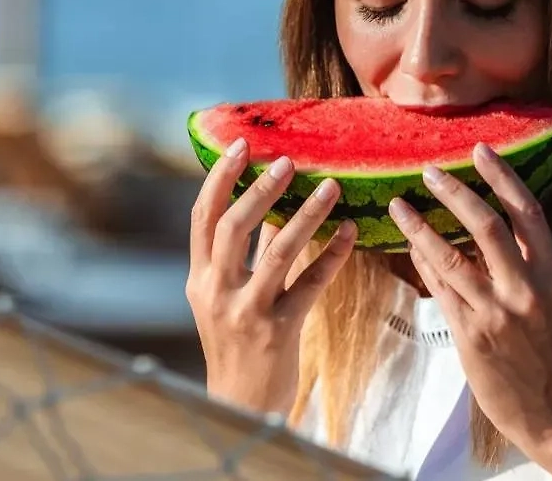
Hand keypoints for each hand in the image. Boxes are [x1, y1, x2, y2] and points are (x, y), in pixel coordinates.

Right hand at [186, 137, 356, 415]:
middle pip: (234, 227)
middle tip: (289, 162)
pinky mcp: (279, 331)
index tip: (241, 145)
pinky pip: (311, 285)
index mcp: (200, 277)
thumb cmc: (235, 344)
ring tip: (331, 186)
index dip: (220, 177)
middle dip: (262, 189)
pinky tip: (351, 233)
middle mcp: (216, 291)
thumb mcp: (224, 297)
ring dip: (307, 214)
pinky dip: (332, 256)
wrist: (240, 405)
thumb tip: (267, 204)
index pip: (203, 216)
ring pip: (277, 251)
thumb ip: (243, 254)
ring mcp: (247, 312)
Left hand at [388, 142, 551, 448]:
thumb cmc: (547, 351)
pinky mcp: (471, 335)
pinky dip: (422, 263)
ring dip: (420, 227)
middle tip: (428, 170)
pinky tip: (409, 245)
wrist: (551, 412)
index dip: (503, 177)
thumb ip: (524, 263)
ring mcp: (497, 313)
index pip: (528, 213)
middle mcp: (526, 289)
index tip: (479, 149)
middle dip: (455, 193)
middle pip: (487, 226)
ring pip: (451, 257)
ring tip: (398, 204)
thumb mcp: (550, 300)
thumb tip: (483, 222)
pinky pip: (439, 289)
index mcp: (551, 274)